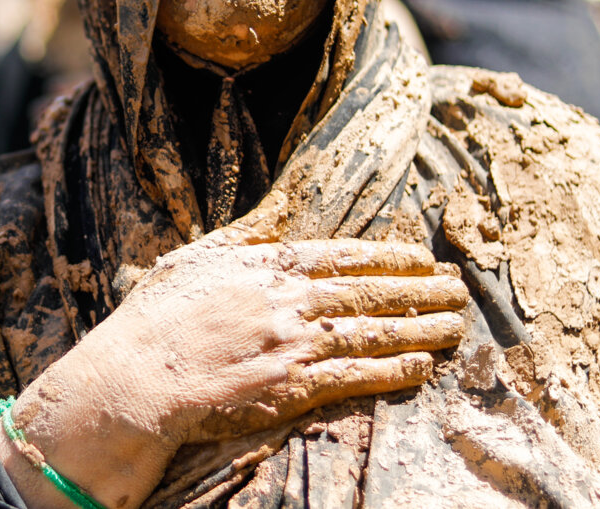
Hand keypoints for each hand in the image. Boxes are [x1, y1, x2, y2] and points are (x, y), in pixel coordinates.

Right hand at [0, 237, 468, 508]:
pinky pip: (358, 376)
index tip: (421, 257)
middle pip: (370, 291)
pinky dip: (394, 370)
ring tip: (456, 324)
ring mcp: (294, 344)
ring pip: (374, 331)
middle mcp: (288, 300)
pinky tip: (421, 366)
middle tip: (459, 288)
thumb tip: (280, 211)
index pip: (343, 255)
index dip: (389, 257)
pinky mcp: (294, 387)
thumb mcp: (196, 259)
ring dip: (422, 328)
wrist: (140, 375)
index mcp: (265, 265)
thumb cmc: (157, 317)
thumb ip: (246, 237)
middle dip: (421, 289)